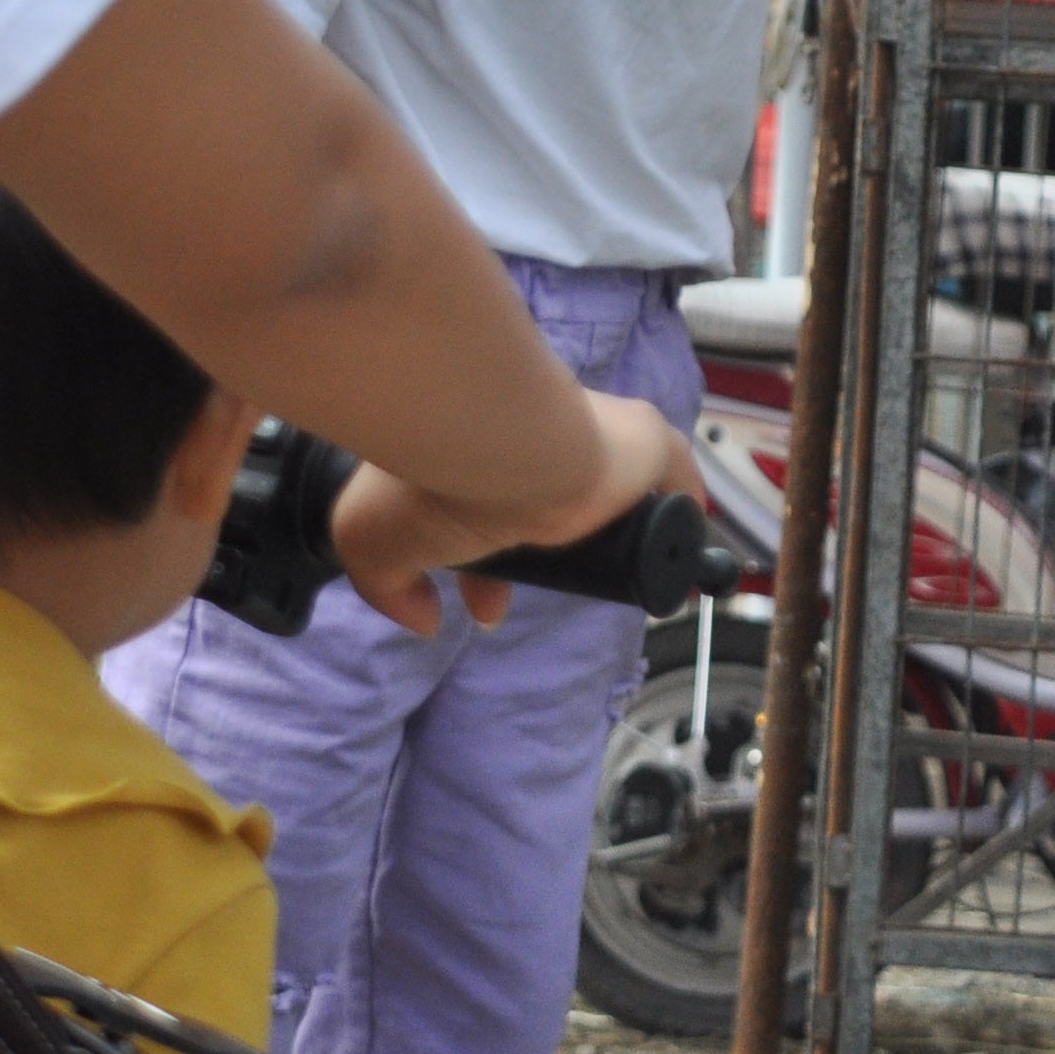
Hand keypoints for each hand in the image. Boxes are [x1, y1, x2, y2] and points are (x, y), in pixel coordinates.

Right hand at [331, 389, 695, 634]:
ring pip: (608, 483)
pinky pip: (672, 471)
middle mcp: (534, 432)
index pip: (490, 505)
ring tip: (626, 576)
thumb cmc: (434, 480)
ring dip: (609, 528)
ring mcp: (593, 431)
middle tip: (557, 598)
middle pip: (548, 501)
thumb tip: (425, 622)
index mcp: (476, 449)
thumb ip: (387, 586)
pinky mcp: (642, 437)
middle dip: (538, 553)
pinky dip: (678, 507)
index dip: (486, 564)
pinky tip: (681, 543)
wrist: (494, 436)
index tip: (486, 606)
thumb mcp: (373, 539)